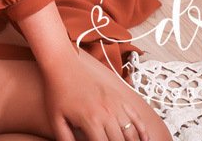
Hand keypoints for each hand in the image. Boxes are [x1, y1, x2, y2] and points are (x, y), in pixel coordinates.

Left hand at [42, 49, 170, 140]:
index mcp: (91, 121)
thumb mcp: (56, 119)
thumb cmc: (58, 93)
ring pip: (132, 133)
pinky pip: (136, 117)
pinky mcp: (120, 98)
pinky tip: (146, 140)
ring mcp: (116, 105)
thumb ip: (65, 138)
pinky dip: (143, 131)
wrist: (63, 67)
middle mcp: (107, 114)